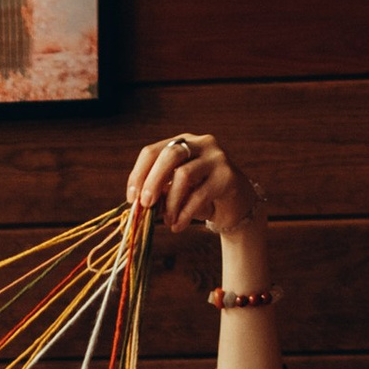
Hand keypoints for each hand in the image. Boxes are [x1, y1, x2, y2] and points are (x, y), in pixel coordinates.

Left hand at [125, 131, 265, 242]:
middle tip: (145, 205)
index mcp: (182, 143)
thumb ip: (159, 191)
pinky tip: (177, 226)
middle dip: (152, 182)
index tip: (132, 198)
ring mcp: (217, 158)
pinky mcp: (228, 176)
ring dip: (170, 202)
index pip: (152, 151)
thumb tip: (138, 202)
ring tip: (167, 220)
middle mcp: (201, 144)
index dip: (138, 175)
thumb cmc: (202, 198)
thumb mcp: (176, 192)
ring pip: (184, 174)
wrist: (237, 206)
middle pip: (169, 156)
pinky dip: (184, 213)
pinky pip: (200, 195)